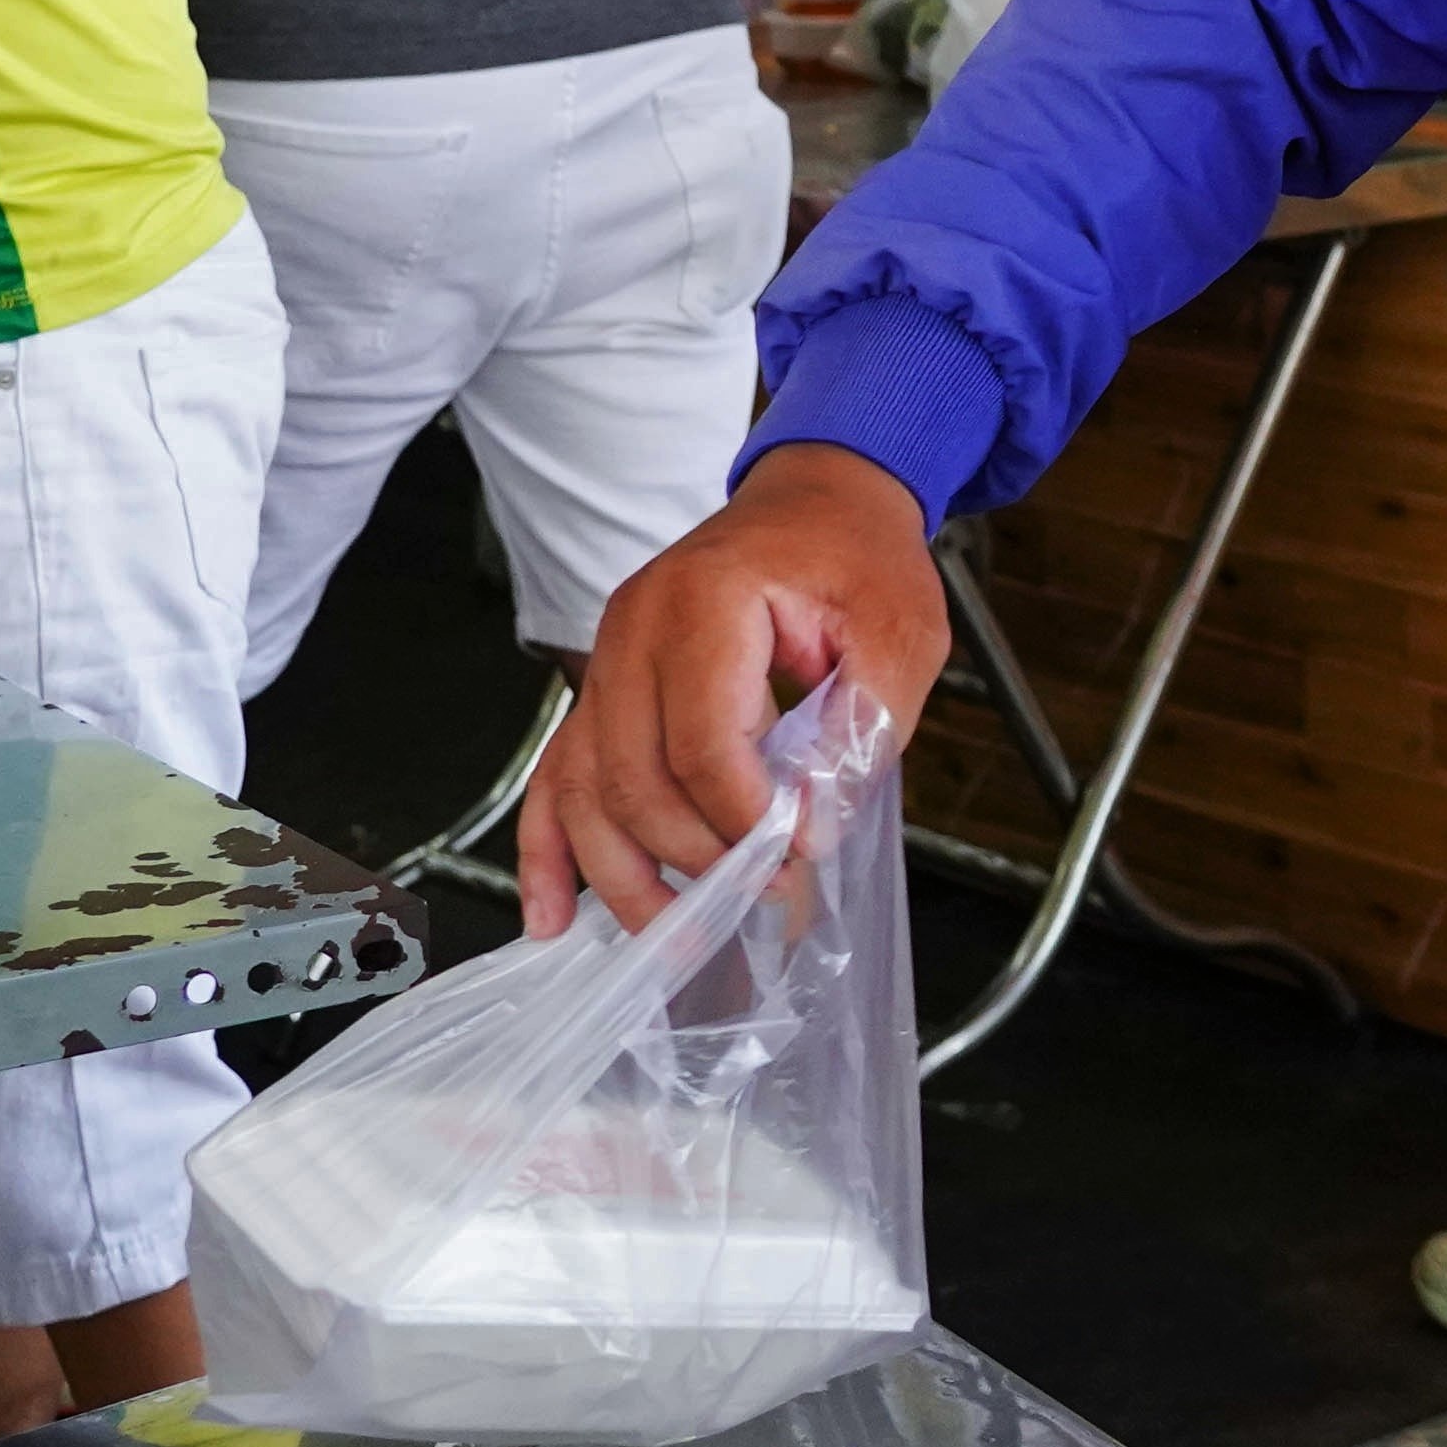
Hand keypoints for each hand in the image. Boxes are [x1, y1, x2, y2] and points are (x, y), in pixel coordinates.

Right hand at [524, 444, 946, 938]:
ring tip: (674, 943)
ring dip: (623, 876)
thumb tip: (812, 826)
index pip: (702, 742)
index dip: (746, 820)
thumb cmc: (856, 557)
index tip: (798, 860)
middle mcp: (634, 629)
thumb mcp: (898, 631)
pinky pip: (556, 777)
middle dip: (696, 859)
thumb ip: (861, 728)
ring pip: (583, 790)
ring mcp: (608, 660)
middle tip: (763, 900)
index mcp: (704, 600)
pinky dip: (548, 850)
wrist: (818, 503)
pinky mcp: (605, 690)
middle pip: (633, 778)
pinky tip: (552, 916)